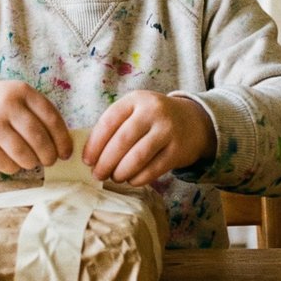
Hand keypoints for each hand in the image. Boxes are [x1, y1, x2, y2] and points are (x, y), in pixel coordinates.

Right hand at [0, 80, 70, 173]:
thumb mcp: (16, 97)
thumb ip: (38, 114)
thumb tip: (63, 146)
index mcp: (21, 91)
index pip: (51, 118)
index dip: (62, 140)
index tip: (66, 153)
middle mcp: (6, 105)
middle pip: (39, 139)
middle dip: (49, 155)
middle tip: (49, 161)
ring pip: (24, 155)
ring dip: (32, 163)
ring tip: (31, 162)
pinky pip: (6, 165)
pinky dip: (14, 168)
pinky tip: (13, 162)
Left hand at [83, 91, 214, 186]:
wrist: (193, 121)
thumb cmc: (153, 119)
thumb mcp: (135, 111)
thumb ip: (115, 127)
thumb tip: (91, 157)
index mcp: (135, 100)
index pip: (109, 122)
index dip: (94, 144)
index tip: (87, 161)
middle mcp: (152, 111)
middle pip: (122, 140)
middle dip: (106, 162)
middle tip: (98, 175)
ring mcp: (167, 130)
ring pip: (138, 156)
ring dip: (121, 172)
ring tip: (115, 178)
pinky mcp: (178, 150)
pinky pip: (154, 169)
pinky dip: (139, 178)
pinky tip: (131, 180)